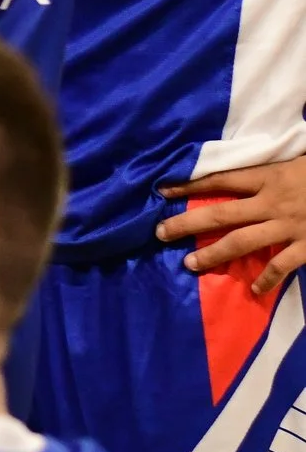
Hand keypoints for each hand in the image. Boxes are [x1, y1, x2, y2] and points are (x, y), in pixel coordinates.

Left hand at [159, 156, 305, 295]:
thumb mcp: (297, 161)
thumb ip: (271, 168)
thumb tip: (243, 169)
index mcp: (269, 177)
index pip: (219, 180)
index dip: (190, 186)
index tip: (162, 191)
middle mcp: (272, 202)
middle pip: (220, 213)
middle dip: (187, 223)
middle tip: (160, 233)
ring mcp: (289, 226)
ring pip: (241, 242)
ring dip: (213, 253)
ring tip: (190, 263)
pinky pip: (282, 266)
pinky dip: (268, 279)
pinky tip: (254, 290)